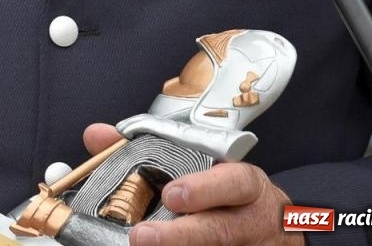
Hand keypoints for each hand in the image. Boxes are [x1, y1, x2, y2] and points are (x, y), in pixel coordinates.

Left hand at [81, 124, 300, 245]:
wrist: (274, 228)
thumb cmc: (227, 192)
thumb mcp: (202, 164)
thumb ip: (148, 149)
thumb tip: (97, 136)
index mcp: (244, 184)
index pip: (233, 182)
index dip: (203, 189)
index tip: (171, 195)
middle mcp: (253, 219)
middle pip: (221, 229)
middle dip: (180, 235)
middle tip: (142, 236)